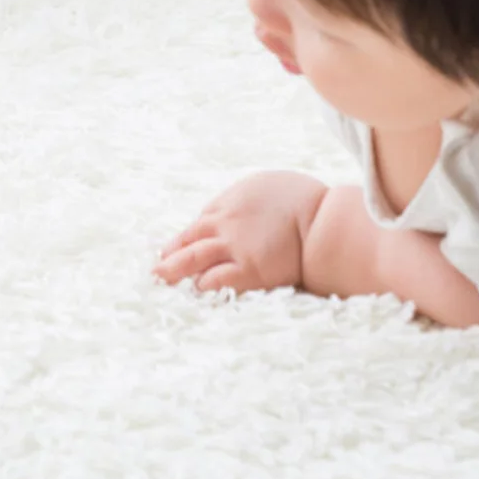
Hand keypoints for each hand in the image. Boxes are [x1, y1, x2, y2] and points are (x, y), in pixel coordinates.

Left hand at [154, 171, 328, 294]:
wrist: (322, 217)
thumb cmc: (305, 198)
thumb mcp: (270, 185)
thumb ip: (255, 199)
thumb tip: (257, 202)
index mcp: (231, 202)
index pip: (203, 221)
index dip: (190, 237)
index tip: (177, 247)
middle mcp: (225, 222)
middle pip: (189, 238)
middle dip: (170, 253)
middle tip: (156, 267)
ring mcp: (234, 246)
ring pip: (194, 258)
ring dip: (174, 269)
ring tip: (160, 279)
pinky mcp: (248, 269)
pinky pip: (217, 280)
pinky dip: (204, 286)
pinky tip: (196, 292)